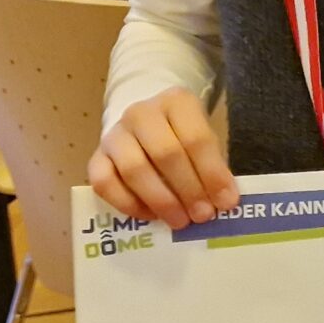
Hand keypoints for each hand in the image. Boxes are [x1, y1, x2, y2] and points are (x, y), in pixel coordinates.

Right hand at [88, 89, 237, 226]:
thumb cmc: (182, 136)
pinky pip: (105, 183)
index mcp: (176, 102)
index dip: (212, 173)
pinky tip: (151, 216)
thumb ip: (213, 167)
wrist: (145, 123)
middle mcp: (141, 113)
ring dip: (161, 200)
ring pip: (134, 170)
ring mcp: (115, 134)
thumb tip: (224, 202)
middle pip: (165, 154)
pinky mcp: (96, 156)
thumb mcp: (204, 140)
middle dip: (188, 190)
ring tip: (180, 221)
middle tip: (203, 215)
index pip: (196, 138)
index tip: (227, 202)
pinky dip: (129, 204)